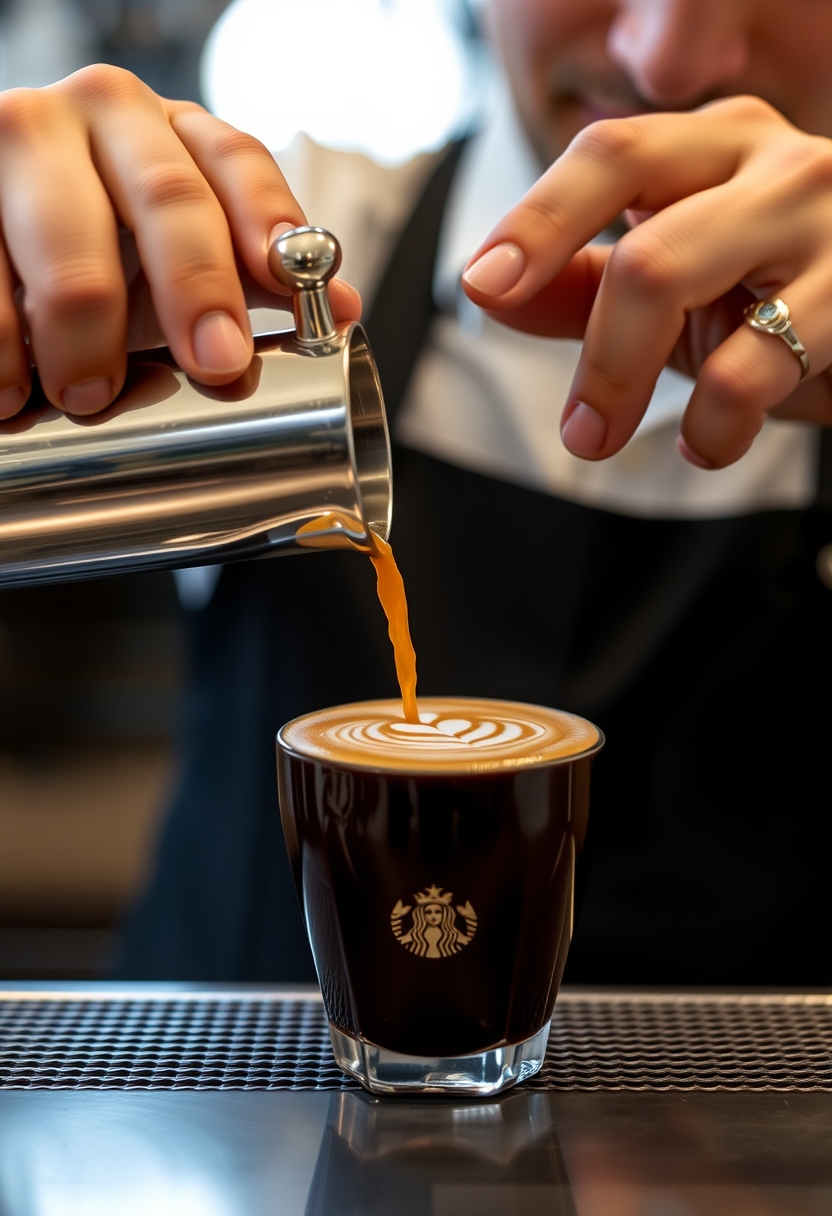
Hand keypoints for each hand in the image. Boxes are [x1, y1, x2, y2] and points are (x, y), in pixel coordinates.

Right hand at [0, 66, 360, 417]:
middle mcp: (102, 116)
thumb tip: (345, 310)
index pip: (235, 162)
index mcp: (173, 132)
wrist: (0, 211)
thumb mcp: (181, 251)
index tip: (290, 287)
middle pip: (166, 196)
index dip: (270, 223)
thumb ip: (254, 276)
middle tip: (215, 363)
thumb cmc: (105, 238)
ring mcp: (23, 140)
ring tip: (88, 393)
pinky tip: (14, 388)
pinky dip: (1, 335)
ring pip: (66, 235)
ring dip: (83, 326)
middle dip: (196, 287)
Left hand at [461, 96, 831, 468]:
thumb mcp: (676, 286)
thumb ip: (582, 285)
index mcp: (716, 146)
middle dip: (598, 359)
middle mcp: (774, 165)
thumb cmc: (777, 297)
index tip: (483, 283)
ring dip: (629, 387)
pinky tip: (711, 441)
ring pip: (679, 289)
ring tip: (625, 440)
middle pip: (643, 249)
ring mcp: (825, 222)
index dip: (538, 220)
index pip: (611, 156)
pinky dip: (714, 427)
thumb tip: (488, 289)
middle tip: (581, 430)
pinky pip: (755, 369)